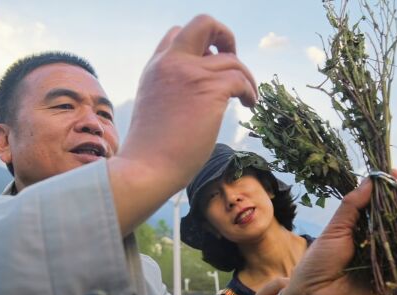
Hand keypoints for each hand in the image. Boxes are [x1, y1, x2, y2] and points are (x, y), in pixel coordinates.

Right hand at [109, 15, 256, 234]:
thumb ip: (171, 89)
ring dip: (246, 77)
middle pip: (203, 23)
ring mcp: (190, 74)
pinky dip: (249, 91)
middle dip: (224, 35)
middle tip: (232, 59)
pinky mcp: (209, 90)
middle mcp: (171, 63)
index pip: (177, 34)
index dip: (199, 44)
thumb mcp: (154, 107)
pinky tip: (248, 105)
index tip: (209, 65)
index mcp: (156, 67)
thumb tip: (201, 92)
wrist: (147, 168)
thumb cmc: (151, 150)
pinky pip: (240, 79)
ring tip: (247, 97)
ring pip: (231, 59)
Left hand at [280, 171, 396, 294]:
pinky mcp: (391, 279)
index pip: (375, 206)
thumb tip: (370, 180)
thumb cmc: (318, 264)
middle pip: (393, 218)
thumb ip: (352, 206)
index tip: (393, 172)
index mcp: (356, 229)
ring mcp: (383, 259)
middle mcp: (372, 242)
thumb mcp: (334, 230)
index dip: (385, 190)